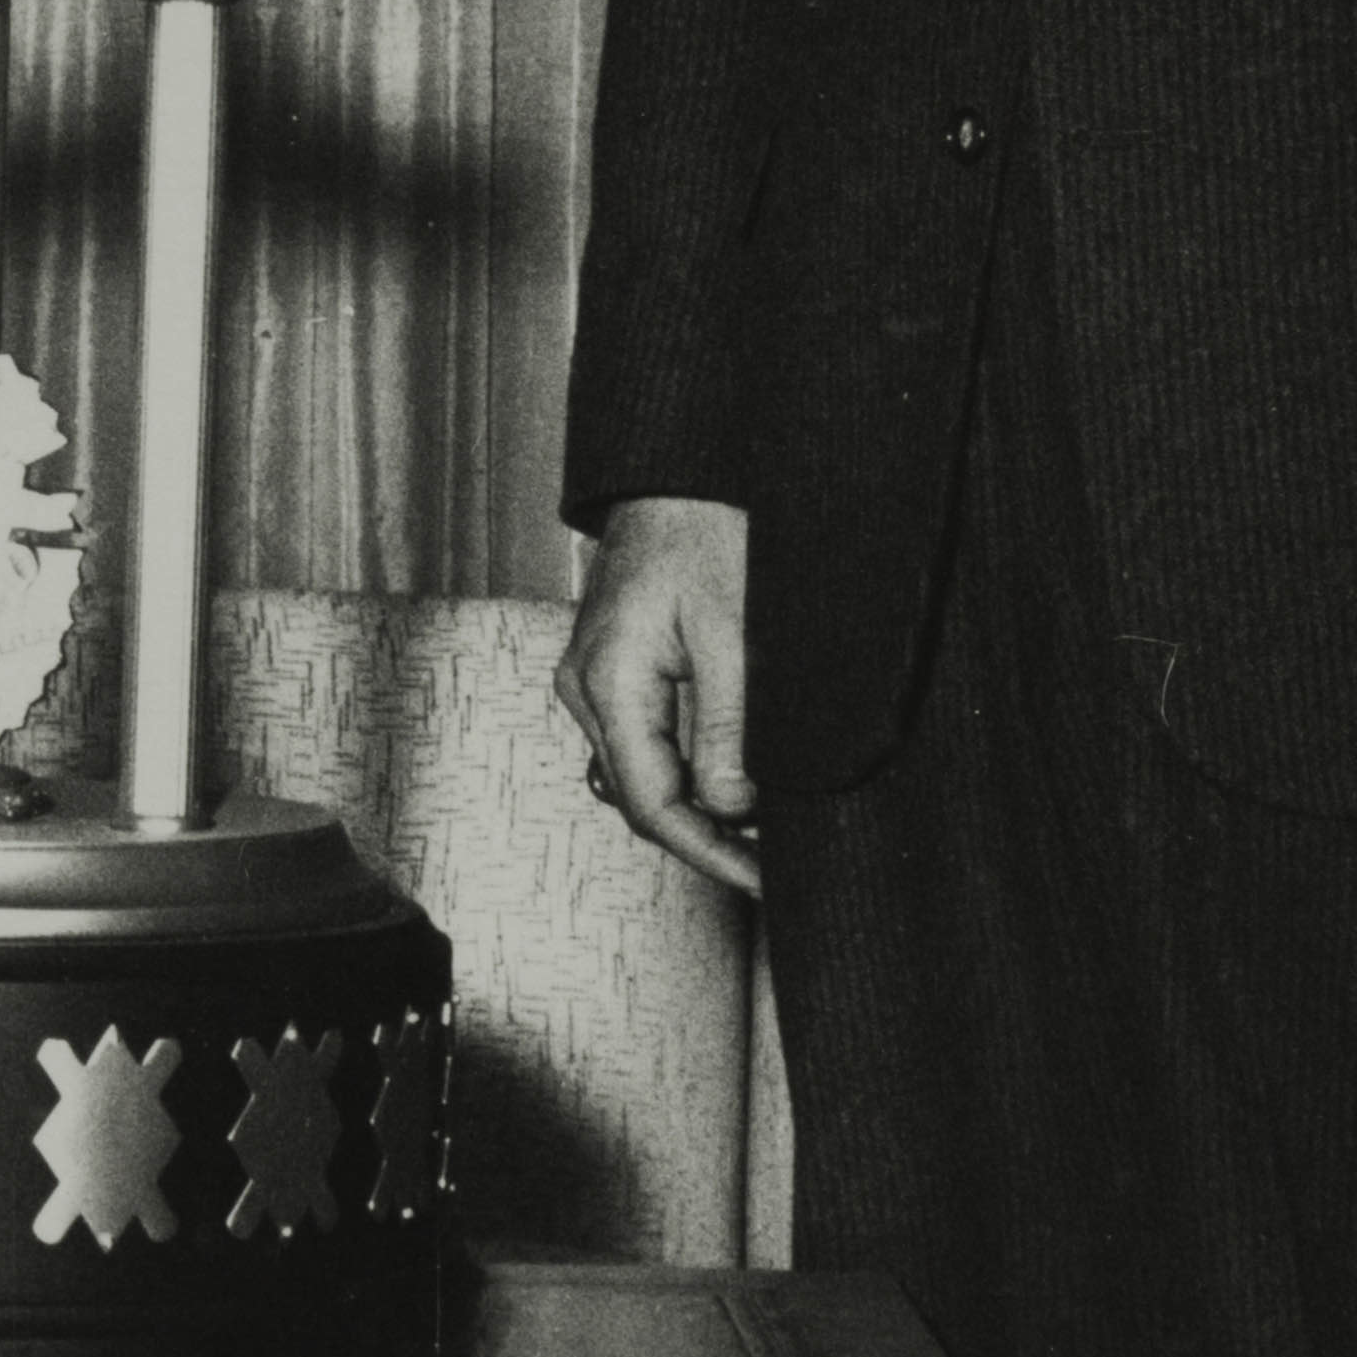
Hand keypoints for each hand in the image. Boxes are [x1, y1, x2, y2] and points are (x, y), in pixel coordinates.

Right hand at [557, 491, 760, 900]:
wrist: (678, 475)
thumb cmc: (707, 533)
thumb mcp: (735, 635)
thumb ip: (732, 729)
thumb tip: (735, 806)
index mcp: (609, 684)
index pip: (651, 804)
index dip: (708, 853)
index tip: (762, 881)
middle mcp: (585, 690)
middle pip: (638, 798)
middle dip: (705, 838)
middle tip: (771, 866)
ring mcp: (591, 680)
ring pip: (637, 775)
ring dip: (693, 810)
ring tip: (758, 834)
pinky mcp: (610, 670)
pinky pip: (640, 743)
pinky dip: (681, 772)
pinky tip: (728, 781)